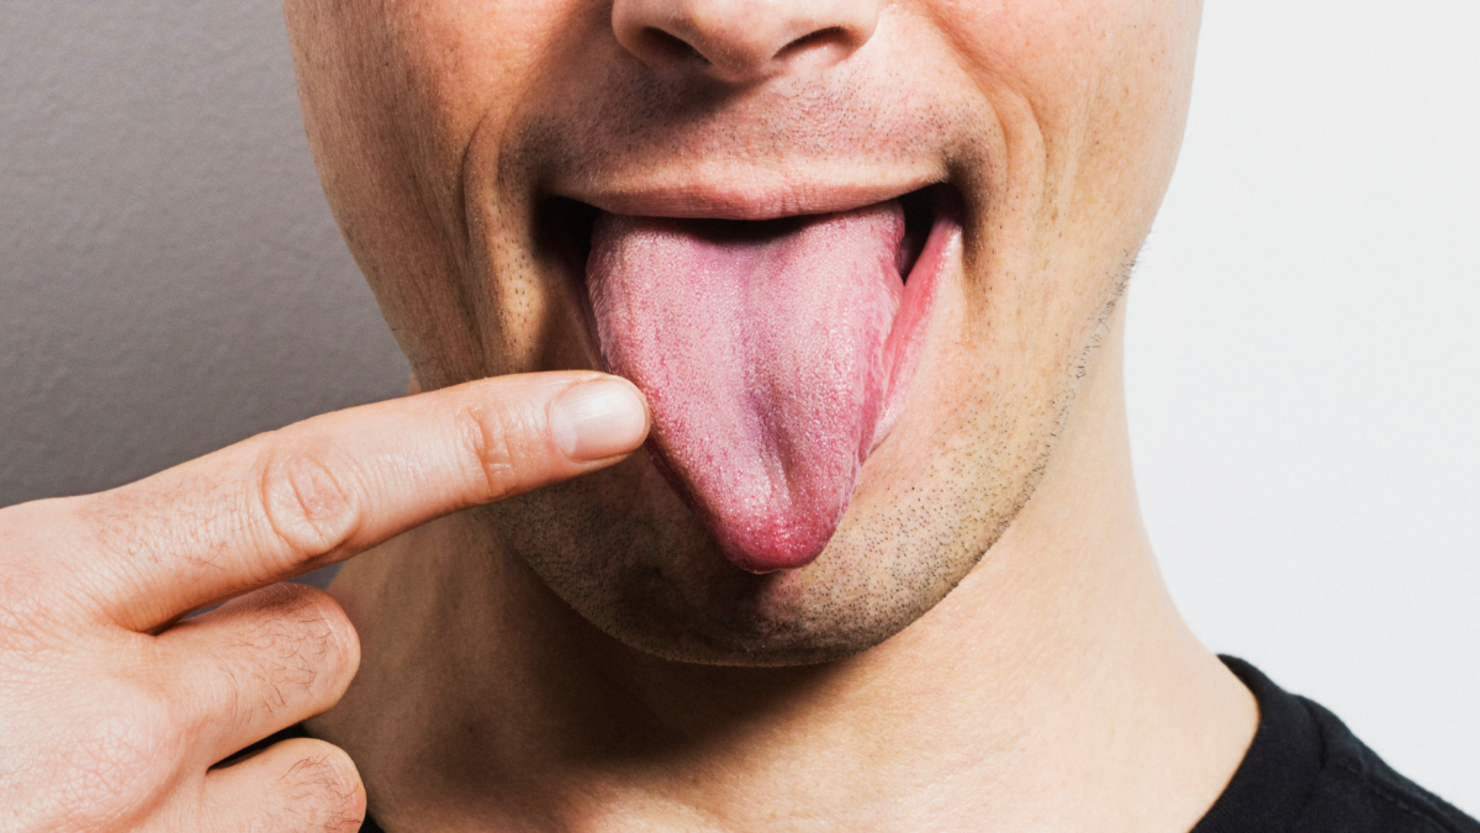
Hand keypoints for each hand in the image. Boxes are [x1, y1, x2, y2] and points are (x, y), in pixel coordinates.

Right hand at [0, 372, 647, 831]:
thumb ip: (89, 583)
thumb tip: (247, 576)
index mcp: (34, 589)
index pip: (318, 487)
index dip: (481, 442)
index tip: (610, 412)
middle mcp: (107, 718)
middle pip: (318, 644)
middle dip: (261, 659)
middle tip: (132, 698)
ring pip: (316, 778)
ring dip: (246, 780)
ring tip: (103, 801)